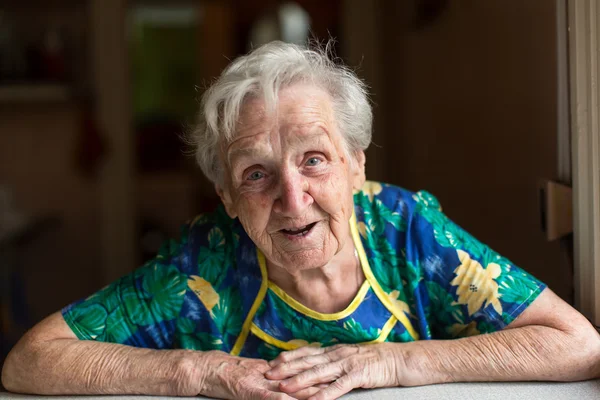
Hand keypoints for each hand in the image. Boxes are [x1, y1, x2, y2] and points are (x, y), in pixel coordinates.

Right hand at [195, 350, 327, 399]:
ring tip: (325, 396)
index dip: (320, 378)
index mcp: (276, 374)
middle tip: (340, 387)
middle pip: (302, 382)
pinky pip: (271, 397)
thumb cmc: (230, 376)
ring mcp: (264, 384)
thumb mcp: (256, 378)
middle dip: (321, 387)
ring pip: (291, 390)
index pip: (302, 376)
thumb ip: (272, 381)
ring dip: (309, 395)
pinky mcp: (253, 391)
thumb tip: (289, 383)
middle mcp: (273, 377)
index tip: (338, 378)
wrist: (209, 370)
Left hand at [265, 343, 401, 399]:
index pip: (308, 352)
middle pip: (308, 361)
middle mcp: (338, 354)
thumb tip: (320, 365)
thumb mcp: (354, 357)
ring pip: (319, 373)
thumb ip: (337, 361)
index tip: (272, 362)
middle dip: (286, 368)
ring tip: (283, 387)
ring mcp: (348, 364)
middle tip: (267, 374)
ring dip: (299, 381)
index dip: (289, 357)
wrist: (403, 360)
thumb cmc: (379, 361)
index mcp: (336, 350)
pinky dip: (324, 394)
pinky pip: (338, 387)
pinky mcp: (359, 375)